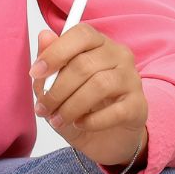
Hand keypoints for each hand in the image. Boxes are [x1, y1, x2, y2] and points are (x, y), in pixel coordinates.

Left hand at [30, 24, 147, 171]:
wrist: (108, 139)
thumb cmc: (82, 106)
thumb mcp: (57, 87)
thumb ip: (51, 63)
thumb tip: (44, 37)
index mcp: (98, 43)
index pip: (81, 34)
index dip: (56, 52)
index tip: (36, 72)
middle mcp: (119, 55)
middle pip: (84, 64)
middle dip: (57, 89)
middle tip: (43, 108)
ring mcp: (132, 79)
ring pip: (99, 85)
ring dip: (71, 106)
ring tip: (58, 120)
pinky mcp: (139, 105)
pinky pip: (115, 111)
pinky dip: (92, 121)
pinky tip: (80, 124)